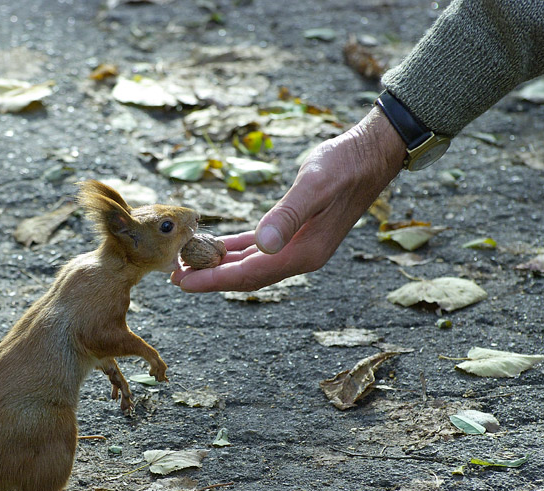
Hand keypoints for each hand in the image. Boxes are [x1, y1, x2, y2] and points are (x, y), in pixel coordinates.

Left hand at [171, 106, 406, 291]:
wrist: (370, 153)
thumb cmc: (344, 165)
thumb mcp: (314, 185)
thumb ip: (288, 215)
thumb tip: (263, 244)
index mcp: (303, 252)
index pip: (250, 274)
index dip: (214, 280)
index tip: (183, 282)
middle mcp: (299, 256)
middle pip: (246, 276)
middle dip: (210, 278)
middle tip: (173, 277)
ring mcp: (297, 246)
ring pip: (250, 264)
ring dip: (219, 265)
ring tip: (186, 264)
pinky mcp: (294, 233)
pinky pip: (258, 248)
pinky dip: (235, 248)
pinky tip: (215, 246)